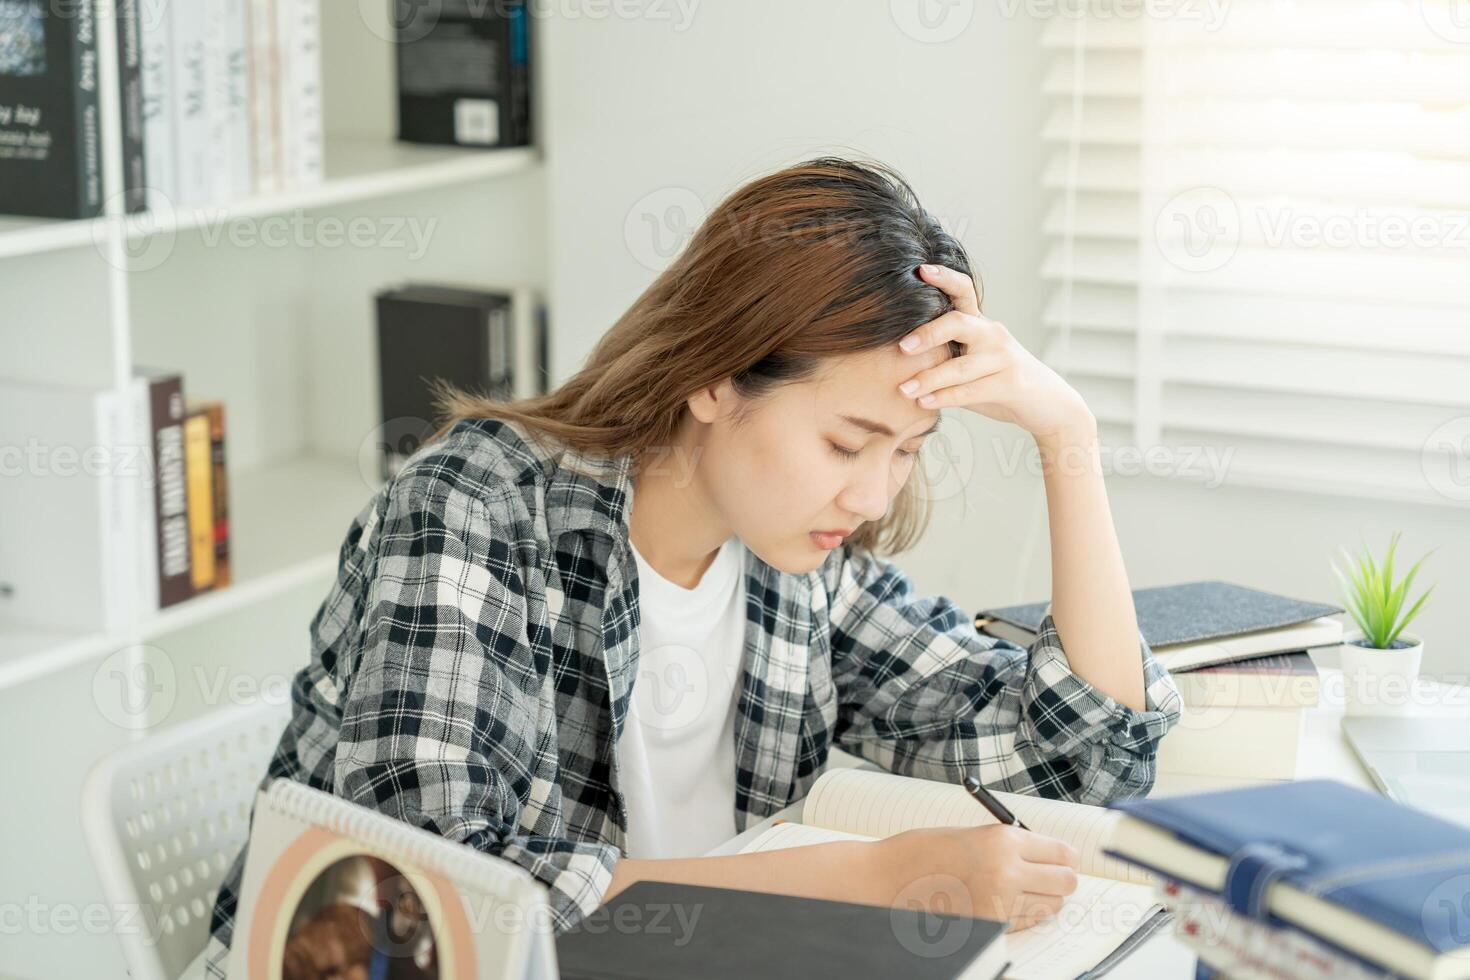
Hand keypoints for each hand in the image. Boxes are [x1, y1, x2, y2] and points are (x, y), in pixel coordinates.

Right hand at [867, 823, 1080, 931]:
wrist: (885, 880)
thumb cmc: (922, 853)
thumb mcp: (970, 835)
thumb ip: (1007, 844)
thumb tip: (1045, 857)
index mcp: (1002, 839)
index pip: (1061, 852)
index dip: (1065, 857)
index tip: (1064, 859)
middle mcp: (1007, 871)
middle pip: (1066, 882)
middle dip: (1061, 879)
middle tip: (1049, 877)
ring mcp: (999, 903)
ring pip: (1051, 907)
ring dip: (1042, 899)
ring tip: (1019, 890)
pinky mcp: (990, 928)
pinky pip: (1026, 923)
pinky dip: (1022, 914)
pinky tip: (1002, 903)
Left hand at [897, 264, 1094, 443]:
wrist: (1048, 404)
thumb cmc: (1000, 381)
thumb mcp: (975, 360)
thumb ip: (947, 353)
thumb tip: (899, 354)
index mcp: (981, 325)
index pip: (964, 291)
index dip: (944, 278)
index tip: (921, 269)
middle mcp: (993, 335)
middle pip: (958, 323)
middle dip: (928, 333)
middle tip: (902, 346)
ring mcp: (1004, 358)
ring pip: (961, 366)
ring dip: (929, 379)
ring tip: (904, 389)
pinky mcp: (1011, 384)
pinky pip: (971, 391)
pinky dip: (945, 398)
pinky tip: (924, 403)